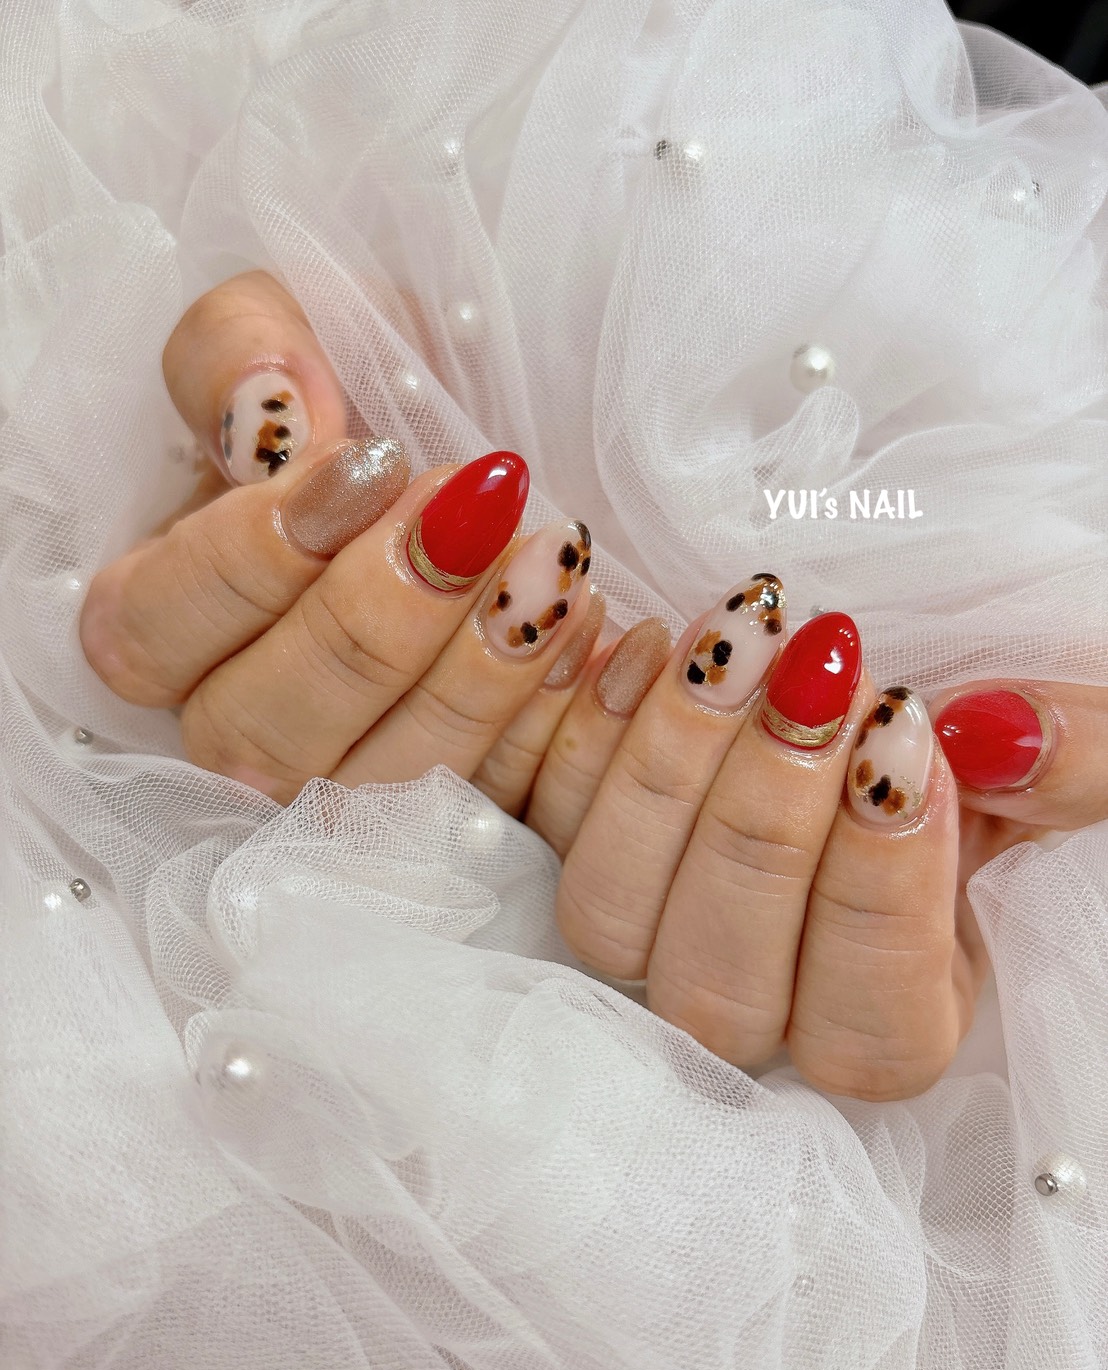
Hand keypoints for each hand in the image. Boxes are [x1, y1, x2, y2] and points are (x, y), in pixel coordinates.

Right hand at [79, 271, 597, 801]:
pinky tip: (587, 625)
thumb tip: (266, 420)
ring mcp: (334, 793)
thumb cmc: (365, 402)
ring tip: (551, 564)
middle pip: (256, 734)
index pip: (152, 631)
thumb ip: (239, 352)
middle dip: (368, 624)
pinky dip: (544, 720)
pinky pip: (484, 805)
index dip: (252, 556)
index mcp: (158, 624)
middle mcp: (232, 730)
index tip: (368, 464)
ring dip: (469, 679)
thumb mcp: (293, 335)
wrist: (478, 464)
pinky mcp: (440, 814)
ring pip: (375, 788)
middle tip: (469, 514)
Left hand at [505, 578, 1107, 1100]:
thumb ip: (1075, 764)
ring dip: (664, 768)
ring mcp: (649, 935)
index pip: (865, 1030)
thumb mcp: (1075, 749)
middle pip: (716, 987)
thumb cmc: (984, 737)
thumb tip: (993, 737)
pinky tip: (627, 632)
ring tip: (731, 633)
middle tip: (816, 673)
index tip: (905, 737)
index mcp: (883, 1022)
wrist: (871, 682)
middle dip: (764, 822)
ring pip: (609, 914)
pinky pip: (535, 821)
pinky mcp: (575, 848)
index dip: (877, 893)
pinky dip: (573, 726)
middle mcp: (753, 1005)